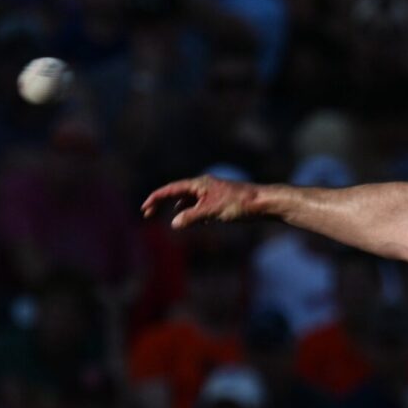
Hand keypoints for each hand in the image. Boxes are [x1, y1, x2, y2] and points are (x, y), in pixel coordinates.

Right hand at [140, 175, 263, 229]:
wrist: (263, 203)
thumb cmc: (238, 204)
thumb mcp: (212, 211)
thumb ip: (192, 217)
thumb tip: (174, 224)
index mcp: (199, 184)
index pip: (171, 189)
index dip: (156, 198)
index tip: (144, 208)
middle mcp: (204, 185)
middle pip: (176, 193)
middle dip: (162, 203)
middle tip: (149, 214)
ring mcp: (212, 192)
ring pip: (189, 199)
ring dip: (179, 208)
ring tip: (172, 218)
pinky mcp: (221, 200)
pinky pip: (201, 205)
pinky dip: (193, 212)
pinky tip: (196, 221)